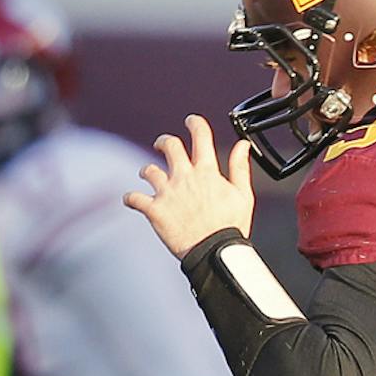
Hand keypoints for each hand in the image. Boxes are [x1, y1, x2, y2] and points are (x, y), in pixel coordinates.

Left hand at [124, 114, 254, 259]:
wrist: (214, 253)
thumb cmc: (231, 227)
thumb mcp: (243, 196)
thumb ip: (240, 168)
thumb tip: (243, 145)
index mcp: (207, 171)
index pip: (199, 135)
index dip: (194, 123)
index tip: (191, 122)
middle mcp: (184, 176)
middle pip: (168, 145)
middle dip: (164, 142)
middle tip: (162, 145)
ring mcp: (167, 192)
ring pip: (148, 170)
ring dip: (147, 171)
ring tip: (148, 175)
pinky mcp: (154, 210)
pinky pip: (134, 198)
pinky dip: (131, 198)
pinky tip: (132, 200)